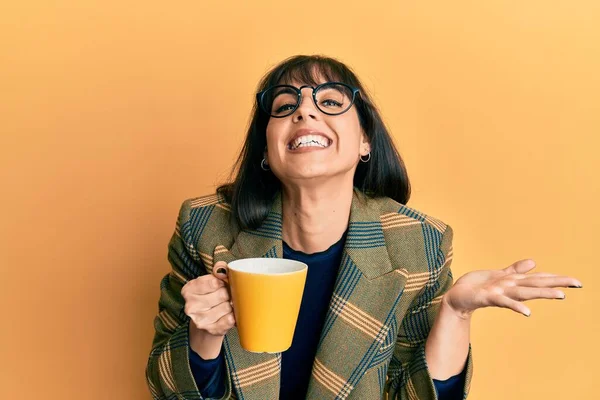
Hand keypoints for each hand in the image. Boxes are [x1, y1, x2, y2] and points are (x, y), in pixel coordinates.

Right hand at [181, 261, 235, 336]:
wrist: (208, 321)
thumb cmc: (211, 295)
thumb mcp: (212, 280)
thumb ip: (219, 269)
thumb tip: (221, 268)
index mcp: (188, 290)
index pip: (214, 282)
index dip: (222, 282)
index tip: (221, 284)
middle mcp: (190, 306)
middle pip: (222, 294)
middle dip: (228, 293)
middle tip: (225, 296)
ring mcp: (199, 320)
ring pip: (227, 307)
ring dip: (230, 305)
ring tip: (226, 305)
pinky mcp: (210, 330)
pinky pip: (229, 320)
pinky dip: (233, 317)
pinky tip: (229, 315)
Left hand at [443, 259, 582, 318]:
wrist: (457, 297)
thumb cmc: (477, 286)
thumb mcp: (498, 275)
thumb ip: (516, 270)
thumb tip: (534, 263)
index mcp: (514, 282)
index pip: (539, 279)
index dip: (557, 278)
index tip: (577, 281)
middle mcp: (511, 289)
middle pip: (536, 285)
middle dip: (556, 284)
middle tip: (577, 284)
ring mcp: (501, 294)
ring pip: (524, 293)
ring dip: (541, 294)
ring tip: (560, 296)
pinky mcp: (488, 298)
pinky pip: (504, 302)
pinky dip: (515, 307)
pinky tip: (527, 313)